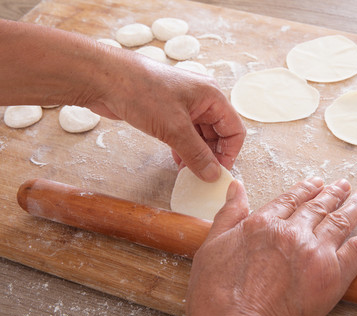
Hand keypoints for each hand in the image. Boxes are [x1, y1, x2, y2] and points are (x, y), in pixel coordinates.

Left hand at [86, 52, 244, 181]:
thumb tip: (213, 175)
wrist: (104, 79)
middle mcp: (201, 100)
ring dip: (197, 155)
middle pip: (218, 134)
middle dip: (212, 156)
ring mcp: (183, 105)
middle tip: (202, 178)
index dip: (229, 153)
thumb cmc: (142, 92)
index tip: (218, 173)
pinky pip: (183, 135)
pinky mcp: (167, 112)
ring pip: (200, 136)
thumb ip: (197, 154)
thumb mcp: (174, 128)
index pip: (234, 129)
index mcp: (212, 96)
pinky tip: (178, 163)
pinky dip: (184, 150)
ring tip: (189, 174)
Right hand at [185, 178, 356, 315]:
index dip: (304, 189)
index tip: (315, 182)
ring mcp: (316, 252)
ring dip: (355, 206)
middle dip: (332, 193)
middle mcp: (293, 232)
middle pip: (318, 206)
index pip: (289, 199)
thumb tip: (236, 188)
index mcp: (264, 223)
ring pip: (341, 221)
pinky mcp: (334, 276)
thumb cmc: (218, 297)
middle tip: (343, 185)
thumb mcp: (211, 247)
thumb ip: (228, 215)